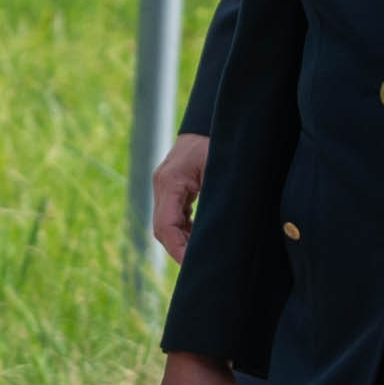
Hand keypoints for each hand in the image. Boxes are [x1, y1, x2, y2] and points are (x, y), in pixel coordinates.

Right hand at [149, 133, 210, 263]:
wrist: (213, 118)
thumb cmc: (219, 141)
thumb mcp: (221, 171)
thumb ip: (216, 200)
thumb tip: (217, 234)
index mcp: (171, 181)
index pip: (166, 226)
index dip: (178, 249)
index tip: (194, 264)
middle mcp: (162, 184)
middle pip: (162, 229)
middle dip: (179, 250)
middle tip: (200, 266)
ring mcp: (165, 185)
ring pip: (165, 224)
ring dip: (181, 241)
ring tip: (201, 256)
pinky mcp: (172, 186)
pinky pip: (172, 214)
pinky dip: (183, 229)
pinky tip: (198, 238)